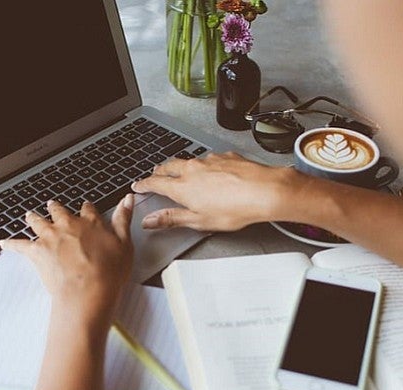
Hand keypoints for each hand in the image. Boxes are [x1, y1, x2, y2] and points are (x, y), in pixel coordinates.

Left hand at [0, 195, 133, 330]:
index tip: (85, 207)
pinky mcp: (37, 252)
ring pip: (38, 222)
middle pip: (59, 211)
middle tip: (53, 206)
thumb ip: (123, 220)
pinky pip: (19, 245)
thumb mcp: (125, 244)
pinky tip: (4, 242)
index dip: (86, 208)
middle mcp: (69, 225)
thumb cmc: (109, 273)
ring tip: (30, 215)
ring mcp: (51, 237)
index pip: (88, 209)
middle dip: (56, 208)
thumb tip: (128, 199)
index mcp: (91, 223)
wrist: (87, 292)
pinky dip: (10, 244)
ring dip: (33, 218)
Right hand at [131, 152, 300, 230]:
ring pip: (189, 161)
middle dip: (159, 171)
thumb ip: (172, 218)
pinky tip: (212, 171)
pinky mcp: (226, 156)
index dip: (144, 184)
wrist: (264, 191)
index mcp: (182, 186)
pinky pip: (209, 159)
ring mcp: (210, 160)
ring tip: (182, 172)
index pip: (155, 183)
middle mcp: (193, 169)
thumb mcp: (199, 221)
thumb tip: (151, 221)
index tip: (138, 186)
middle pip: (168, 166)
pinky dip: (205, 165)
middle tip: (155, 175)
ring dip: (181, 166)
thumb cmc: (235, 208)